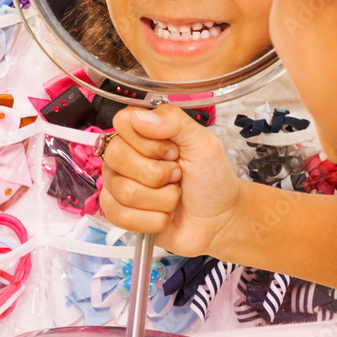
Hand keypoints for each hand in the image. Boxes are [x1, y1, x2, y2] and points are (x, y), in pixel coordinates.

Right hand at [99, 104, 242, 256]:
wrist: (218, 218)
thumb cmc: (211, 178)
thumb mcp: (202, 142)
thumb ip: (174, 121)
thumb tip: (140, 117)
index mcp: (141, 132)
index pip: (123, 122)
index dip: (150, 142)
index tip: (173, 151)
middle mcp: (124, 155)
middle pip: (117, 157)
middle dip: (158, 173)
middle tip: (176, 174)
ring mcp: (117, 184)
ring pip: (125, 192)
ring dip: (162, 199)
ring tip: (174, 194)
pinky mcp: (117, 213)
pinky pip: (122, 216)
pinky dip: (154, 219)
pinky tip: (164, 213)